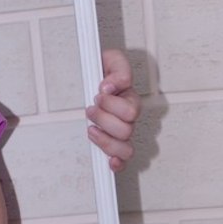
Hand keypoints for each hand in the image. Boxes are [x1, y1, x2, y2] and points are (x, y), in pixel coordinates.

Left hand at [86, 47, 138, 170]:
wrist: (92, 75)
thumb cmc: (102, 69)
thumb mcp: (111, 59)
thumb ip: (118, 69)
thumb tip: (110, 86)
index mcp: (130, 99)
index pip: (131, 111)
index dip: (112, 104)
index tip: (98, 94)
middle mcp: (129, 118)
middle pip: (126, 130)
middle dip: (103, 119)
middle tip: (91, 109)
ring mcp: (122, 132)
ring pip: (125, 149)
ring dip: (106, 140)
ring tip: (92, 129)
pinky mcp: (114, 144)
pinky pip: (123, 161)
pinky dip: (117, 163)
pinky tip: (109, 162)